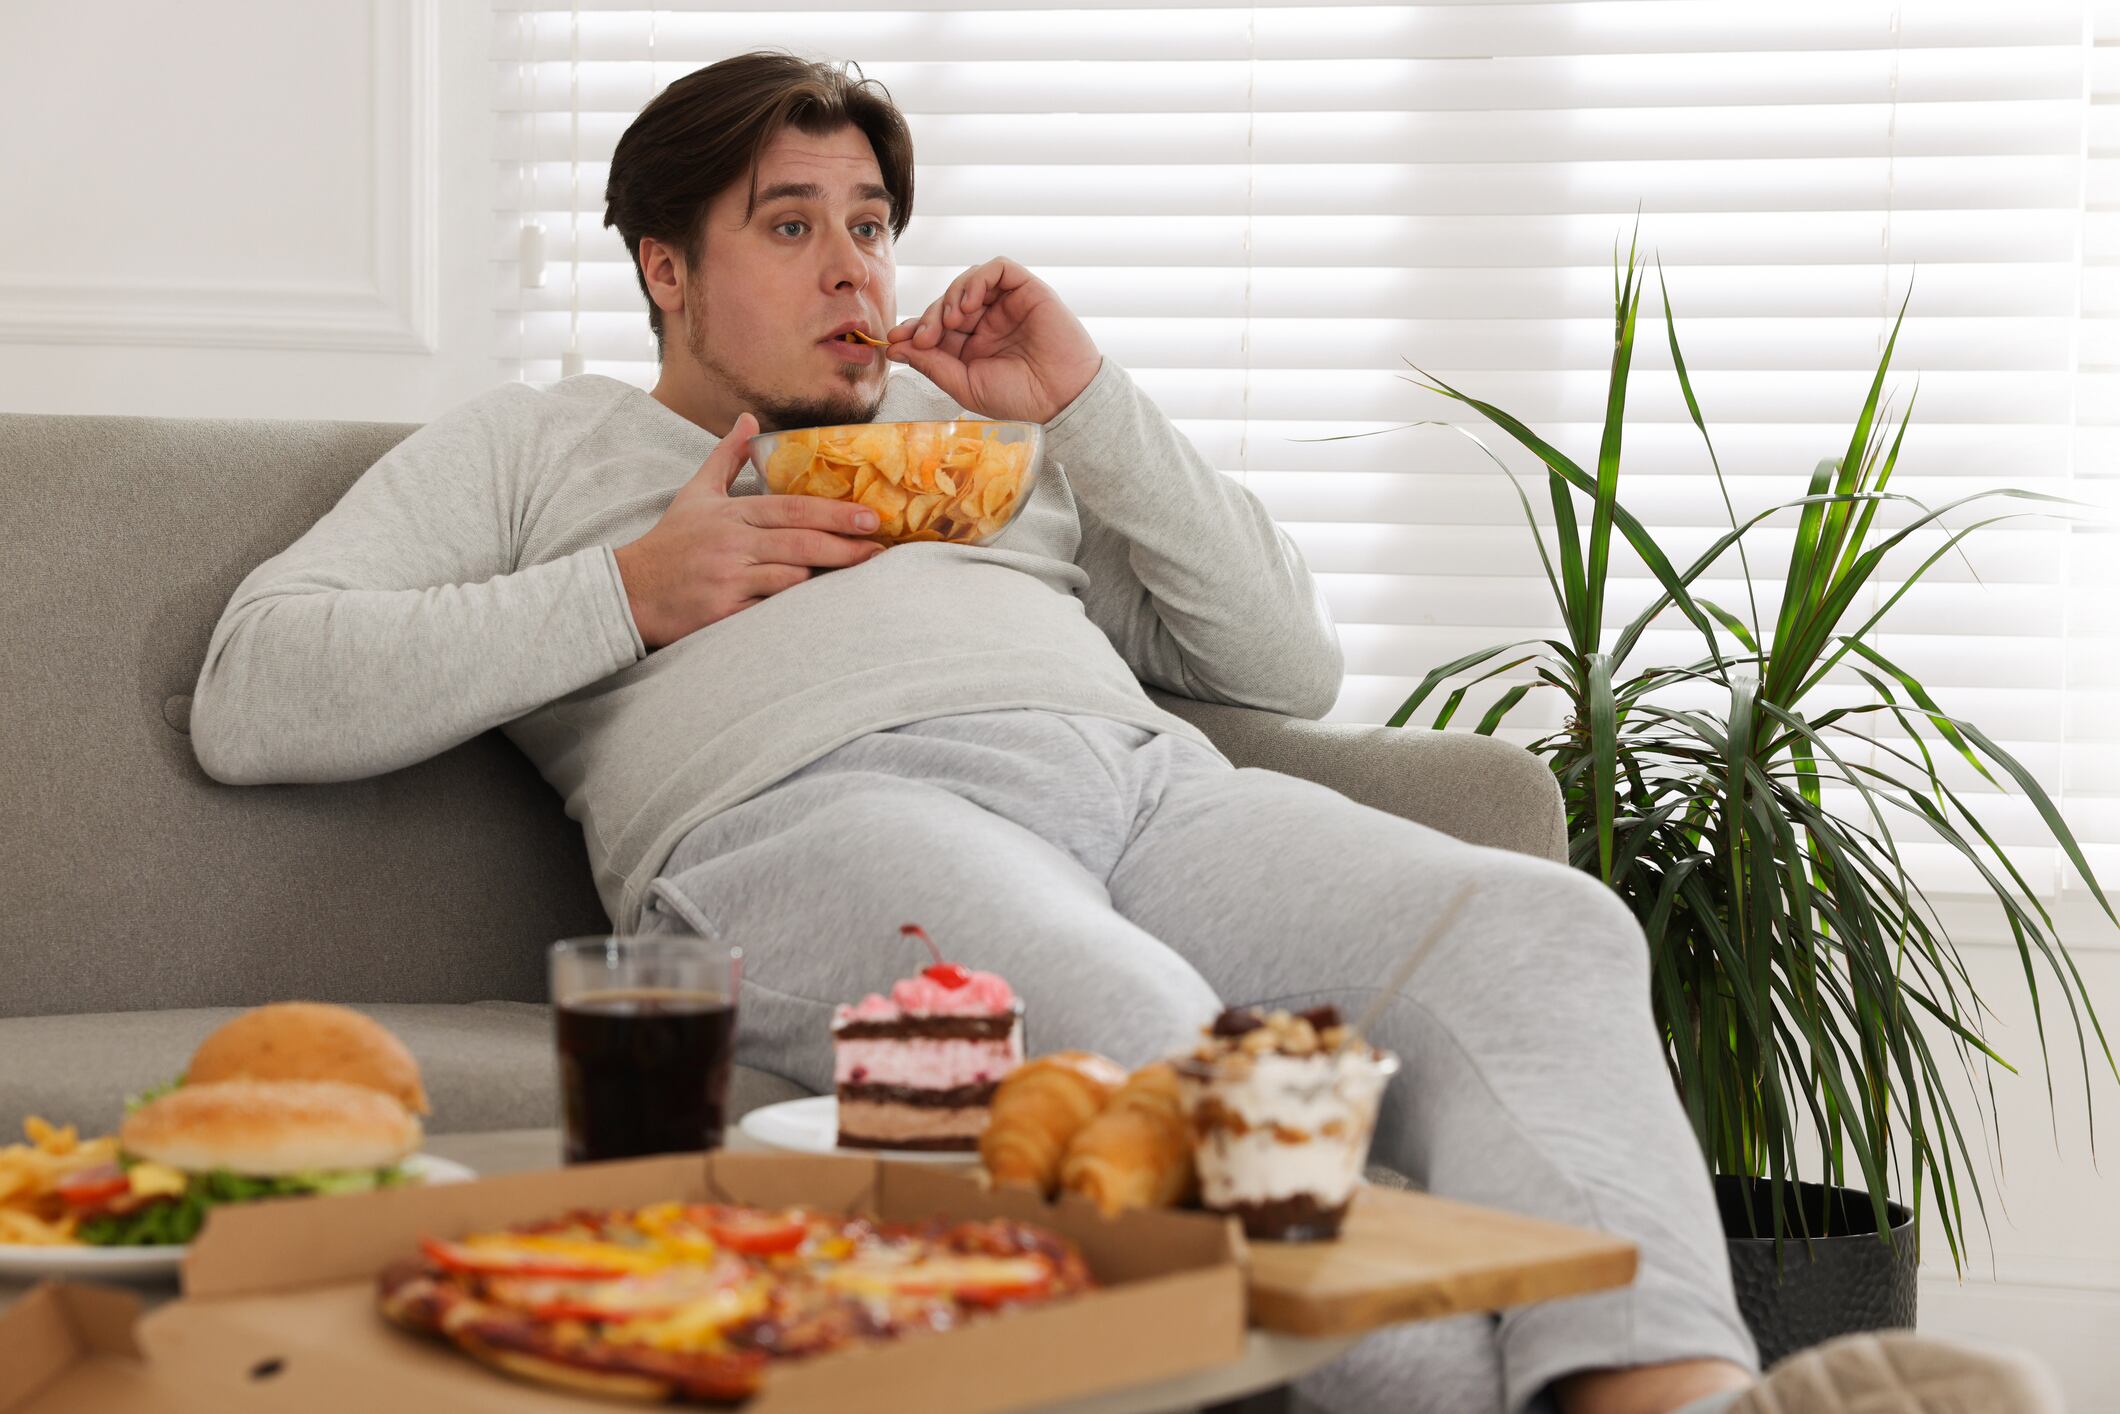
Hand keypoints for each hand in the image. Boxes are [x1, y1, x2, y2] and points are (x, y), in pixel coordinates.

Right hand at [613, 413, 886, 649]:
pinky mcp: (723, 612)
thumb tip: (749, 419)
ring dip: (826, 576)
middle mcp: (732, 543)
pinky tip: (823, 605)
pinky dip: (795, 605)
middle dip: (844, 544)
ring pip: (789, 575)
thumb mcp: (695, 494)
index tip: (870, 516)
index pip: (792, 509)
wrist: (629, 591)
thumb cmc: (670, 544)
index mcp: (731, 514)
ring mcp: (728, 579)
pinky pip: (770, 608)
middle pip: (799, 541)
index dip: (834, 512)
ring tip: (862, 573)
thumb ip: (726, 457)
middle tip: (879, 546)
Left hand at [884, 257, 1102, 424]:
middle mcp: (989, 321)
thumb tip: (895, 349)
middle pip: (948, 301)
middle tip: (923, 337)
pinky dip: (978, 279)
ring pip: (970, 281)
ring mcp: (1008, 304)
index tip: (894, 340)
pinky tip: (970, 303)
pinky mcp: (1028, 290)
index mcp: (974, 345)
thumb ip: (931, 364)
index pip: (936, 326)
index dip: (914, 329)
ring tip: (951, 321)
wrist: (1061, 400)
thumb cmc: (1019, 399)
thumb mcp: (964, 385)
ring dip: (952, 296)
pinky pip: (998, 269)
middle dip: (929, 317)